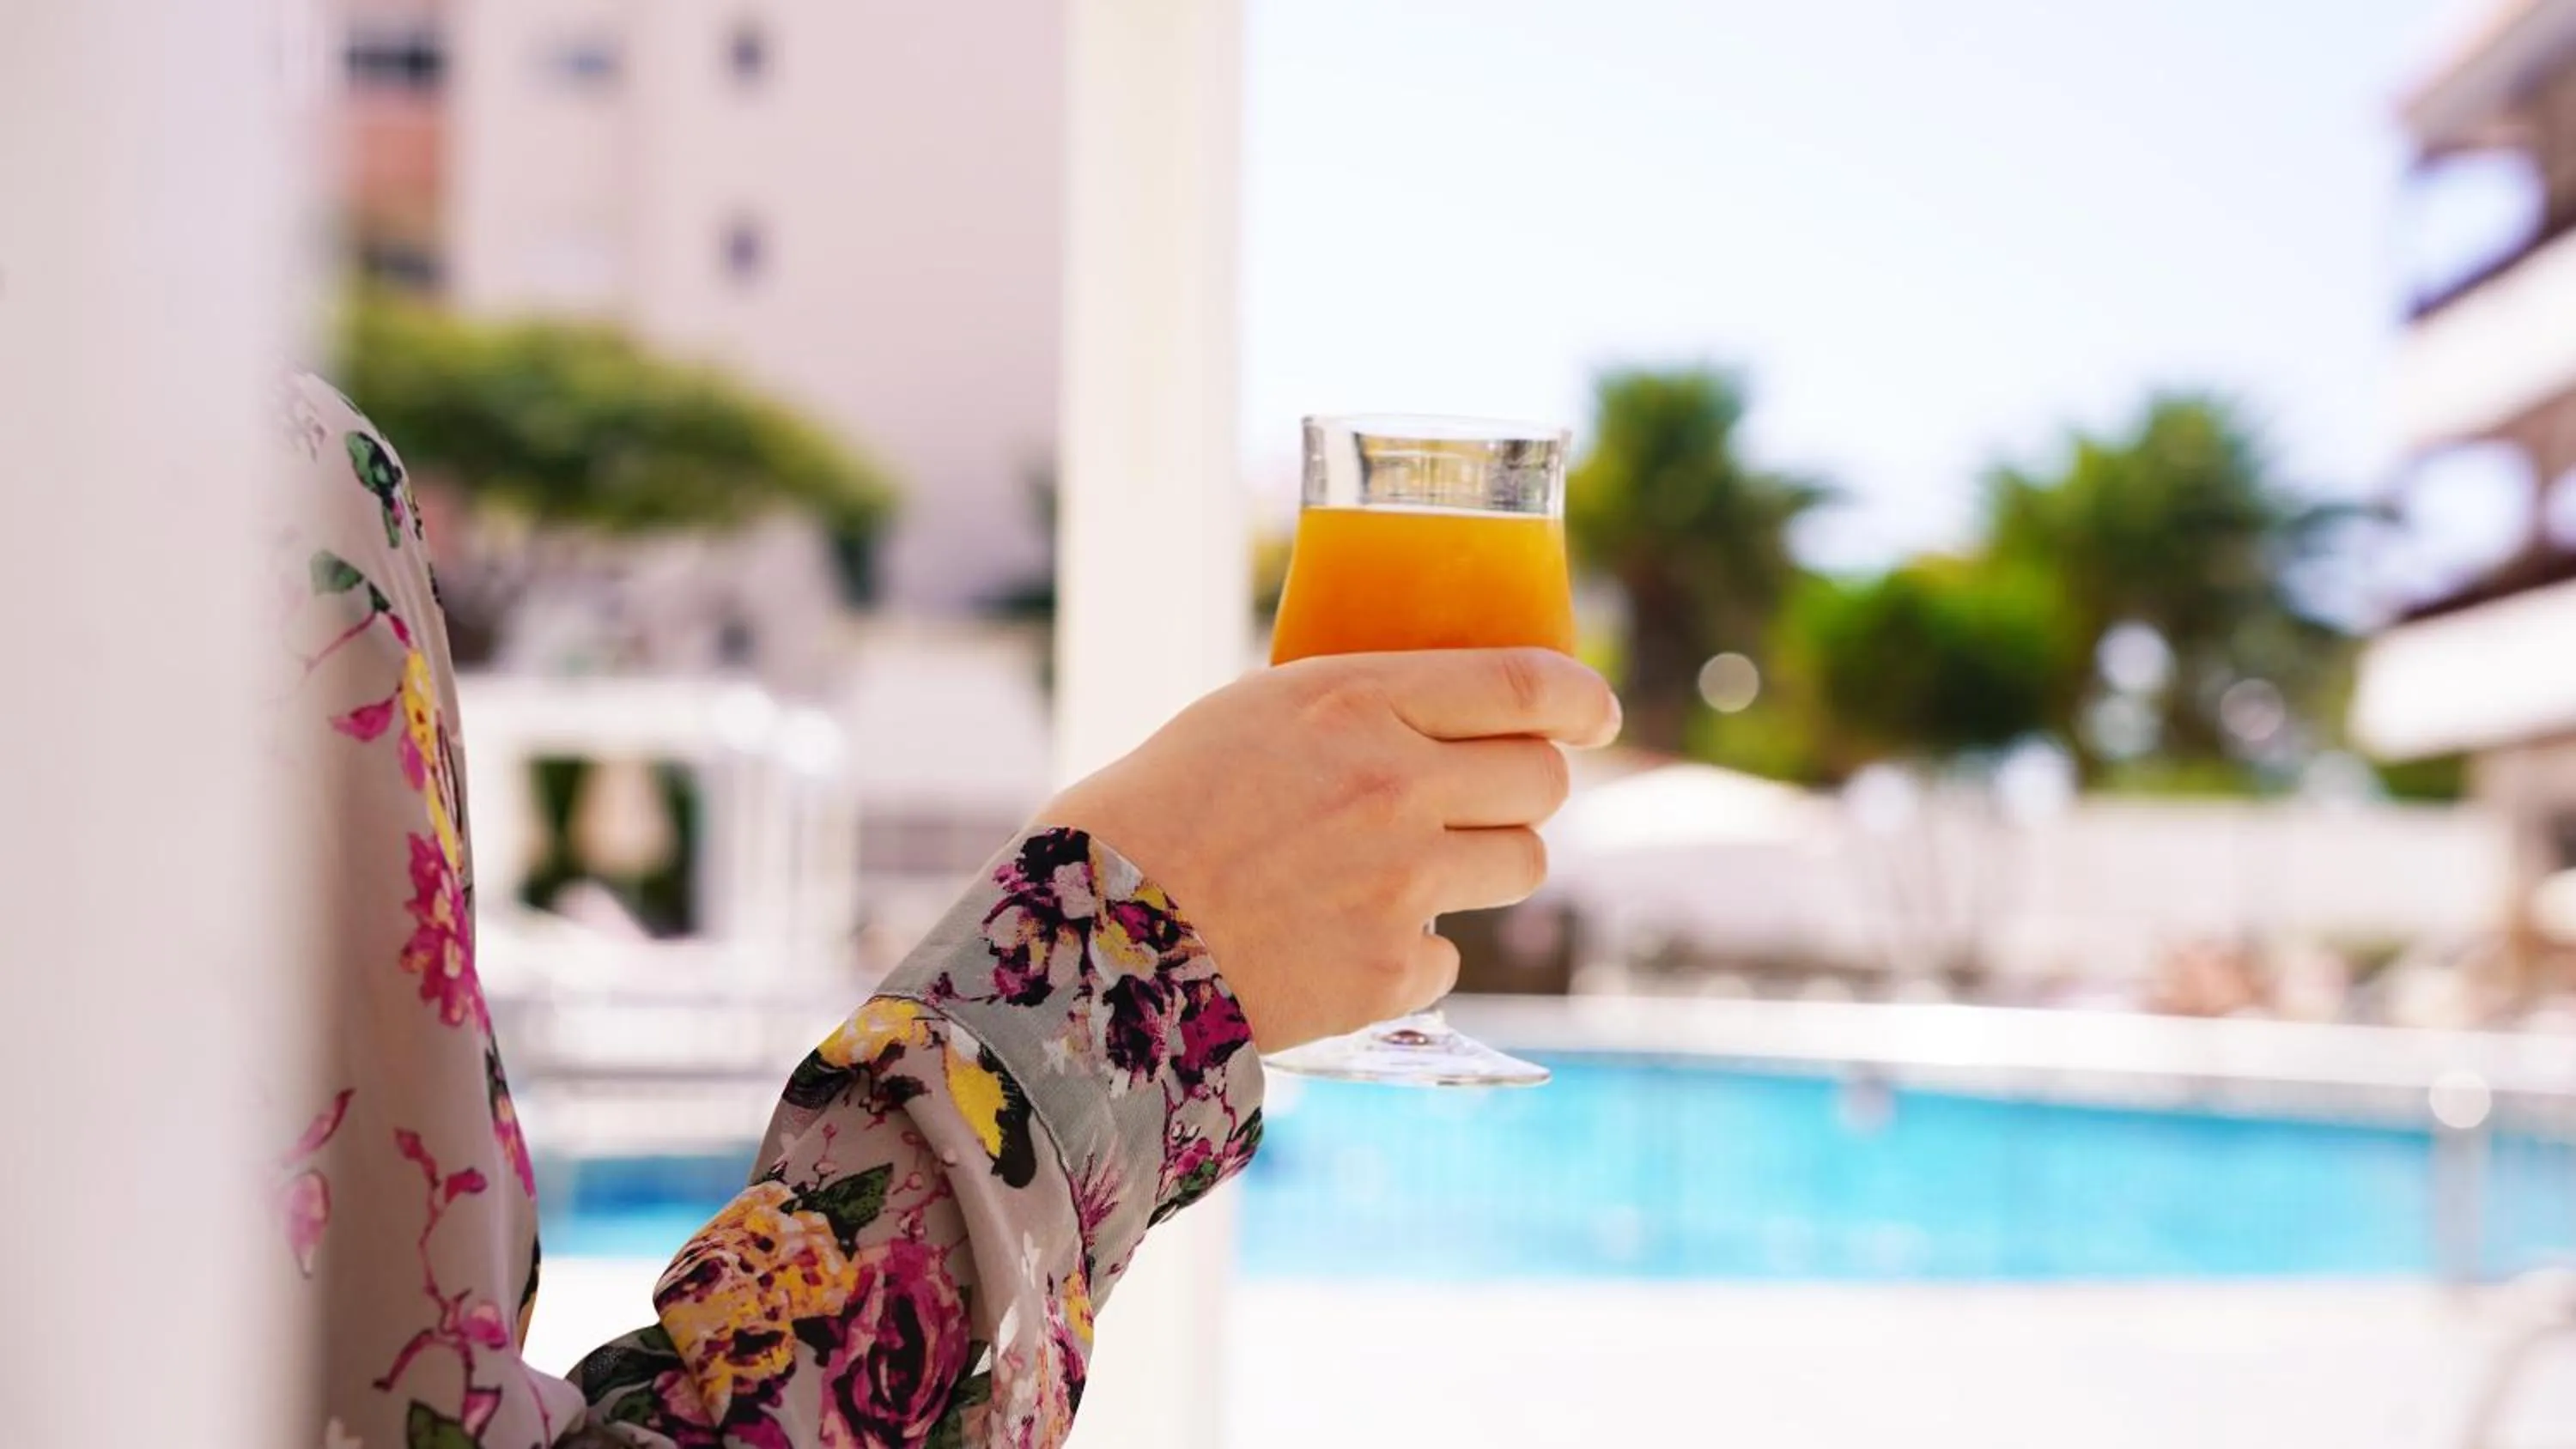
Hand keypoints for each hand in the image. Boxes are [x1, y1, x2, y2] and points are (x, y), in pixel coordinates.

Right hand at [1041, 649, 1620, 1051]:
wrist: (1090, 946)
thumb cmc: (1145, 815)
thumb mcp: (1244, 717)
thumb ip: (1345, 709)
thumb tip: (1423, 713)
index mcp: (1355, 700)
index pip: (1524, 683)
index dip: (1580, 697)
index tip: (1595, 711)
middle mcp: (1396, 783)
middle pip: (1541, 781)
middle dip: (1525, 787)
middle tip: (1488, 797)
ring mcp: (1402, 881)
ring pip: (1520, 865)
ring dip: (1481, 865)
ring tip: (1406, 872)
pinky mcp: (1390, 968)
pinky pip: (1448, 952)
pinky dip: (1409, 953)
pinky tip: (1339, 944)